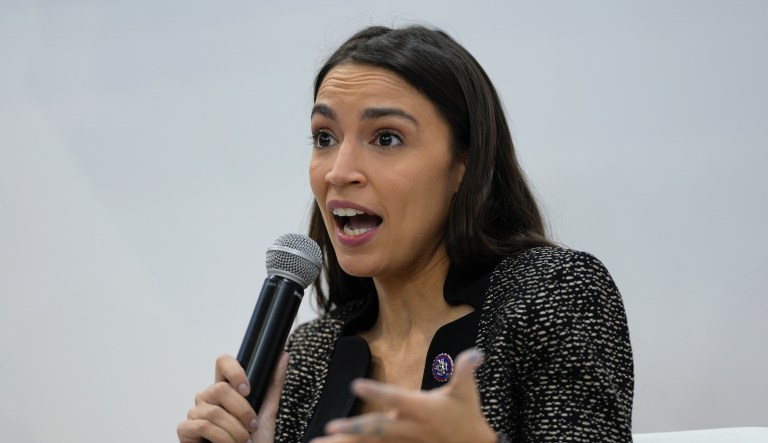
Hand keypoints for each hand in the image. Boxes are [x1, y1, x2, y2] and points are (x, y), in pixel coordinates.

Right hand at [177, 352, 288, 442]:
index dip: (234, 371)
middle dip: (242, 411)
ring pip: (214, 412)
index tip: (247, 390)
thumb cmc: (252, 440)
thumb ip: (273, 384)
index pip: (223, 363)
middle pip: (219, 388)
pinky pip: (202, 426)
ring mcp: (196, 412)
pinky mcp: (186, 429)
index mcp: (226, 390)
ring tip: (242, 440)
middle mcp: (208, 397)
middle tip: (251, 425)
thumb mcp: (267, 412)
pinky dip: (221, 438)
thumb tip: (283, 356)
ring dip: (235, 431)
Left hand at [311, 348, 496, 442]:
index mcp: (421, 409)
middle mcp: (409, 427)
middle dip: (354, 428)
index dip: (377, 392)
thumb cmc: (466, 414)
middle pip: (378, 428)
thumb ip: (465, 371)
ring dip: (349, 440)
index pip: (395, 398)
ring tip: (323, 441)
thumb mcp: (467, 392)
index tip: (356, 385)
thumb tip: (476, 353)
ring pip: (372, 441)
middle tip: (331, 427)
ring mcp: (404, 440)